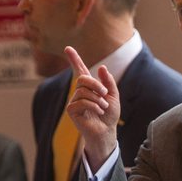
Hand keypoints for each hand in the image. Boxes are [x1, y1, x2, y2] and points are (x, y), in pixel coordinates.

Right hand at [65, 46, 119, 170]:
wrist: (107, 132)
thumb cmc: (110, 115)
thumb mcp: (113, 96)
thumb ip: (108, 82)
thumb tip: (102, 67)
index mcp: (90, 87)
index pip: (80, 70)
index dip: (74, 59)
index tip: (68, 48)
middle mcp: (80, 92)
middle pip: (82, 79)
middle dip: (96, 85)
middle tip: (105, 94)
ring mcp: (74, 101)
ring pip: (82, 91)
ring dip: (97, 99)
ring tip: (104, 108)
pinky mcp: (71, 111)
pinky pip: (80, 102)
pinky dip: (93, 106)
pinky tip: (99, 112)